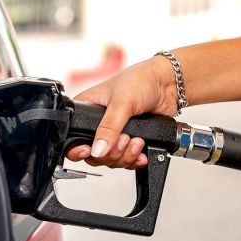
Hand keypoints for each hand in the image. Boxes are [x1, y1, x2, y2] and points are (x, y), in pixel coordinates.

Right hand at [65, 55, 178, 169]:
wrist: (167, 84)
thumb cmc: (140, 80)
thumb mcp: (121, 103)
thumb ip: (109, 128)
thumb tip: (97, 149)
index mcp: (86, 111)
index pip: (73, 137)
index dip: (78, 149)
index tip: (89, 151)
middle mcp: (97, 125)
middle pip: (93, 155)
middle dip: (110, 153)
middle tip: (124, 139)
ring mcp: (113, 134)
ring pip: (110, 159)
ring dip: (125, 156)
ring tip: (136, 141)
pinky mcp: (128, 140)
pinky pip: (125, 160)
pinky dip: (133, 159)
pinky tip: (141, 153)